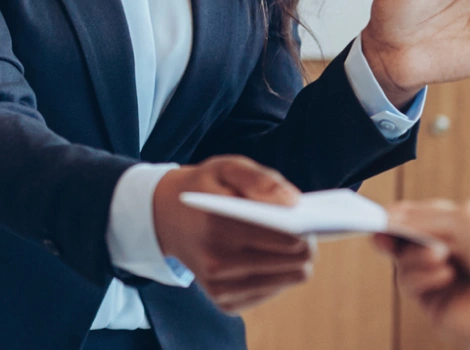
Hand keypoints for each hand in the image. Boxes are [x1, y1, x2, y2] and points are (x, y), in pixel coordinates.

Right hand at [151, 156, 314, 314]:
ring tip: (284, 241)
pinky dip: (276, 274)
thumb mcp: (226, 167)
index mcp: (218, 225)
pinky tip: (265, 257)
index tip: (305, 218)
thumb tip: (294, 202)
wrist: (164, 217)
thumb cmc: (205, 188)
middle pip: (295, 264)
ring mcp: (219, 287)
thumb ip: (261, 179)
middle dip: (306, 245)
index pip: (286, 239)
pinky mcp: (224, 302)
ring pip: (288, 280)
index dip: (306, 228)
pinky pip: (273, 291)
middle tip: (302, 229)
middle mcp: (217, 262)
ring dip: (293, 261)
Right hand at [374, 198, 469, 346]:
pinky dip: (420, 276)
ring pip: (405, 261)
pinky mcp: (436, 304)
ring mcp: (447, 279)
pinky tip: (443, 274)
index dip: (403, 214)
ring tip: (439, 255)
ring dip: (416, 255)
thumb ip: (424, 216)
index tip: (383, 214)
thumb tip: (390, 218)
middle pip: (410, 238)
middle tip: (384, 232)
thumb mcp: (467, 217)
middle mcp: (458, 253)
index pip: (426, 216)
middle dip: (396, 234)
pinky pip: (410, 284)